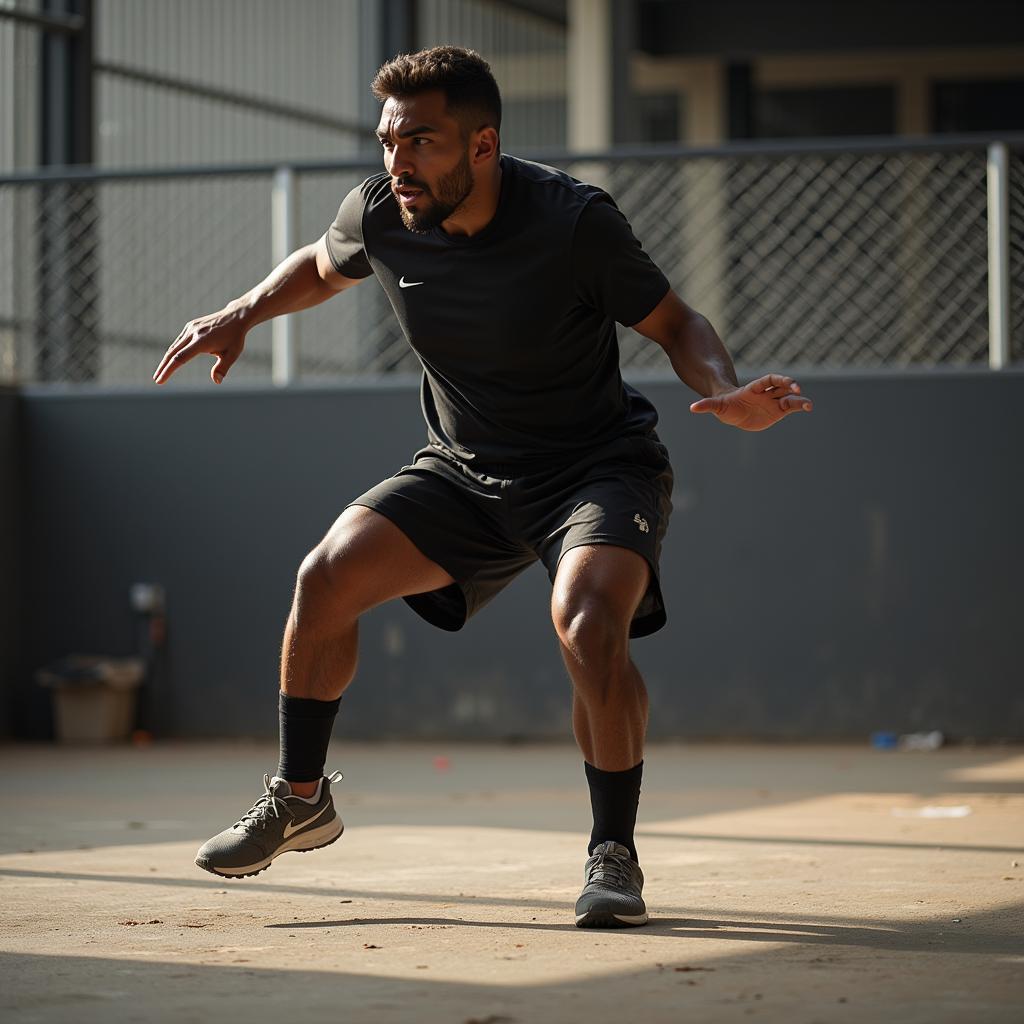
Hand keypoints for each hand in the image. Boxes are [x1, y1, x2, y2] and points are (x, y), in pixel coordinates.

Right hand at [153, 308, 245, 384]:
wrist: (235, 317)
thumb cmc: (235, 337)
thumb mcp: (232, 354)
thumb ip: (223, 368)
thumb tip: (216, 381)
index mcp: (202, 341)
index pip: (180, 358)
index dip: (169, 370)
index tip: (160, 380)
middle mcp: (193, 333)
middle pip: (172, 353)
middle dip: (163, 367)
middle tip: (157, 380)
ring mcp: (191, 328)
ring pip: (174, 346)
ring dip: (167, 360)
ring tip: (161, 372)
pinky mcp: (191, 326)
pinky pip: (179, 340)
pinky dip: (174, 351)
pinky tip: (171, 359)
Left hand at [689, 374, 812, 430]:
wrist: (734, 414)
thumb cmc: (726, 406)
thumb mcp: (717, 407)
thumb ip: (707, 405)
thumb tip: (692, 408)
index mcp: (754, 389)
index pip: (768, 380)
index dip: (777, 380)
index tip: (786, 383)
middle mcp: (767, 393)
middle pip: (781, 385)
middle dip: (790, 385)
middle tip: (797, 389)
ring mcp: (774, 401)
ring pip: (789, 397)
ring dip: (799, 399)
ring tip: (808, 405)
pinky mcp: (779, 411)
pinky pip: (792, 407)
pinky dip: (800, 406)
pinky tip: (808, 408)